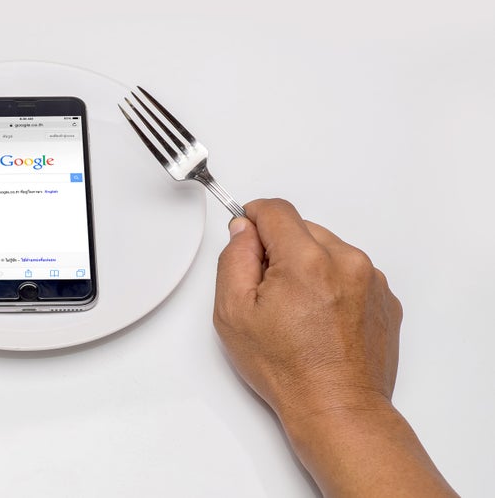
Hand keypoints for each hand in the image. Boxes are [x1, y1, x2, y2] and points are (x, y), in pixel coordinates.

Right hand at [213, 199, 453, 495]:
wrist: (337, 407)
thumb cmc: (289, 370)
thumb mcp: (233, 314)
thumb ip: (234, 260)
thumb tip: (244, 233)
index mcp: (306, 261)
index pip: (276, 210)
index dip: (253, 218)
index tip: (246, 235)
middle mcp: (346, 261)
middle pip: (302, 228)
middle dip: (280, 250)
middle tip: (269, 292)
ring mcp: (371, 279)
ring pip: (327, 250)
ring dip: (309, 267)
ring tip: (298, 312)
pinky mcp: (385, 297)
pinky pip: (350, 272)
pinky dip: (332, 285)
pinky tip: (320, 319)